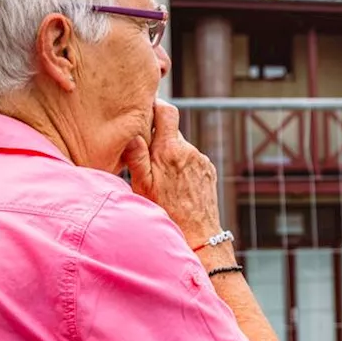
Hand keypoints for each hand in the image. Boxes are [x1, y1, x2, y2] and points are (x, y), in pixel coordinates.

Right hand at [124, 100, 224, 253]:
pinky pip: (191, 159)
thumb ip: (137, 157)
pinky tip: (176, 184)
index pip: (167, 111)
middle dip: (158, 138)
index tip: (146, 109)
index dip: (156, 105)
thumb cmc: (165, 212)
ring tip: (161, 177)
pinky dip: (182, 165)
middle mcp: (189, 150)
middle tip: (146, 154)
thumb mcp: (142, 186)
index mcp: (170, 150)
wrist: (198, 235)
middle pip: (171, 130)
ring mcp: (201, 159)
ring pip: (181, 147)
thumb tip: (132, 133)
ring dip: (170, 154)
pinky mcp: (209, 169)